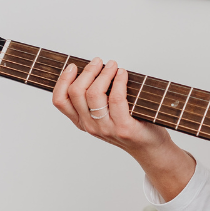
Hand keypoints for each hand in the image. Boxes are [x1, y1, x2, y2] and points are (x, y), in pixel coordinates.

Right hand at [52, 57, 195, 199]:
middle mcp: (90, 126)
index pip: (60, 101)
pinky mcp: (123, 128)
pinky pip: (116, 98)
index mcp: (82, 122)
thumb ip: (95, 99)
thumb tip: (93, 68)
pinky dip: (119, 81)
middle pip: (76, 93)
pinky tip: (123, 74)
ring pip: (94, 94)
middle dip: (88, 71)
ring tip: (113, 66)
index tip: (73, 66)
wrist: (149, 148)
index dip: (63, 80)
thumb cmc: (129, 126)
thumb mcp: (104, 116)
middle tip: (99, 62)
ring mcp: (106, 128)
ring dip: (103, 74)